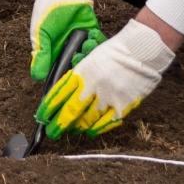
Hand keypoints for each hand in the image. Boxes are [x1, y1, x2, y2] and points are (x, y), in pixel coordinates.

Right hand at [29, 0, 104, 80]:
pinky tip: (92, 37)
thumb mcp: (40, 34)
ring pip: (89, 57)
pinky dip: (97, 43)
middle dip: (80, 67)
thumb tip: (36, 77)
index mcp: (53, 54)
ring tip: (85, 45)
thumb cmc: (46, 12)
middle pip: (77, 67)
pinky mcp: (92, 33)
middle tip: (79, 61)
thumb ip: (41, 55)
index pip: (59, 72)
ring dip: (89, 54)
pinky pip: (98, 43)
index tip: (69, 84)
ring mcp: (81, 42)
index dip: (64, 79)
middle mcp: (68, 51)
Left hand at [36, 19, 174, 137]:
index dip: (48, 108)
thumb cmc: (114, 52)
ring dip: (76, 127)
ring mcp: (108, 98)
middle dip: (58, 124)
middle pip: (70, 111)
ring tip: (71, 130)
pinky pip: (106, 123)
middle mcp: (92, 86)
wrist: (140, 51)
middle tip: (52, 132)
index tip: (42, 116)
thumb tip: (64, 94)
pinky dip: (96, 129)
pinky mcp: (123, 106)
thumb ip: (78, 77)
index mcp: (81, 72)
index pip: (59, 94)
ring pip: (86, 119)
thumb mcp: (89, 59)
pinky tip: (89, 132)